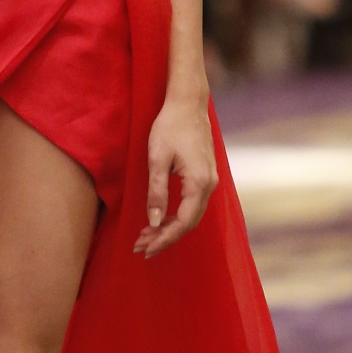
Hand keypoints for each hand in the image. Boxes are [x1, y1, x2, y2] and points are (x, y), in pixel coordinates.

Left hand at [134, 93, 217, 258]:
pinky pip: (193, 204)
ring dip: (170, 228)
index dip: (164, 239)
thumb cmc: (170, 126)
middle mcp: (209, 185)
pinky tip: (161, 218)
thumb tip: (154, 222)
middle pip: (189, 223)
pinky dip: (177, 215)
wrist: (188, 103)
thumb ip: (156, 192)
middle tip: (140, 246)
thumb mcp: (157, 159)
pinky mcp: (205, 175)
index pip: (183, 223)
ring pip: (191, 215)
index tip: (145, 249)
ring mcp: (210, 180)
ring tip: (146, 235)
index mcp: (199, 183)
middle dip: (165, 237)